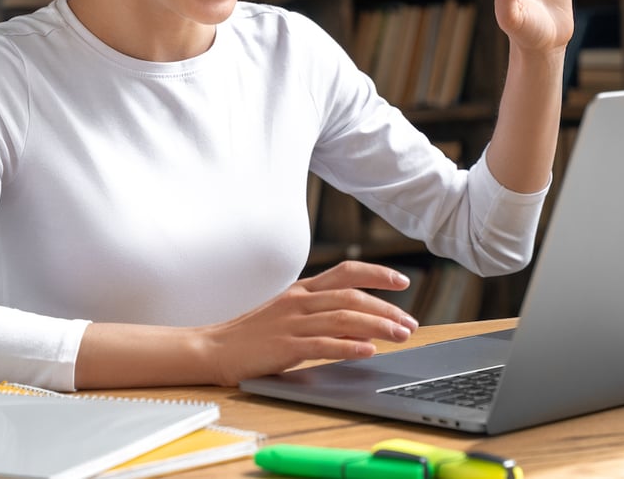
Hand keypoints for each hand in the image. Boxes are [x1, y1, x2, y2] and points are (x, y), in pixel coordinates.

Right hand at [200, 260, 417, 385]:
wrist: (214, 348)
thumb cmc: (252, 334)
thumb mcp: (288, 315)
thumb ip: (320, 315)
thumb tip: (360, 326)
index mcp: (302, 290)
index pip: (346, 272)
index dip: (377, 273)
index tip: (402, 282)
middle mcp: (299, 301)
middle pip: (352, 297)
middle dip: (386, 308)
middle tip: (410, 322)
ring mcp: (292, 323)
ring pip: (344, 318)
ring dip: (377, 326)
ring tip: (400, 336)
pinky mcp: (285, 346)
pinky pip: (324, 345)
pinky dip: (349, 346)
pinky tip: (368, 351)